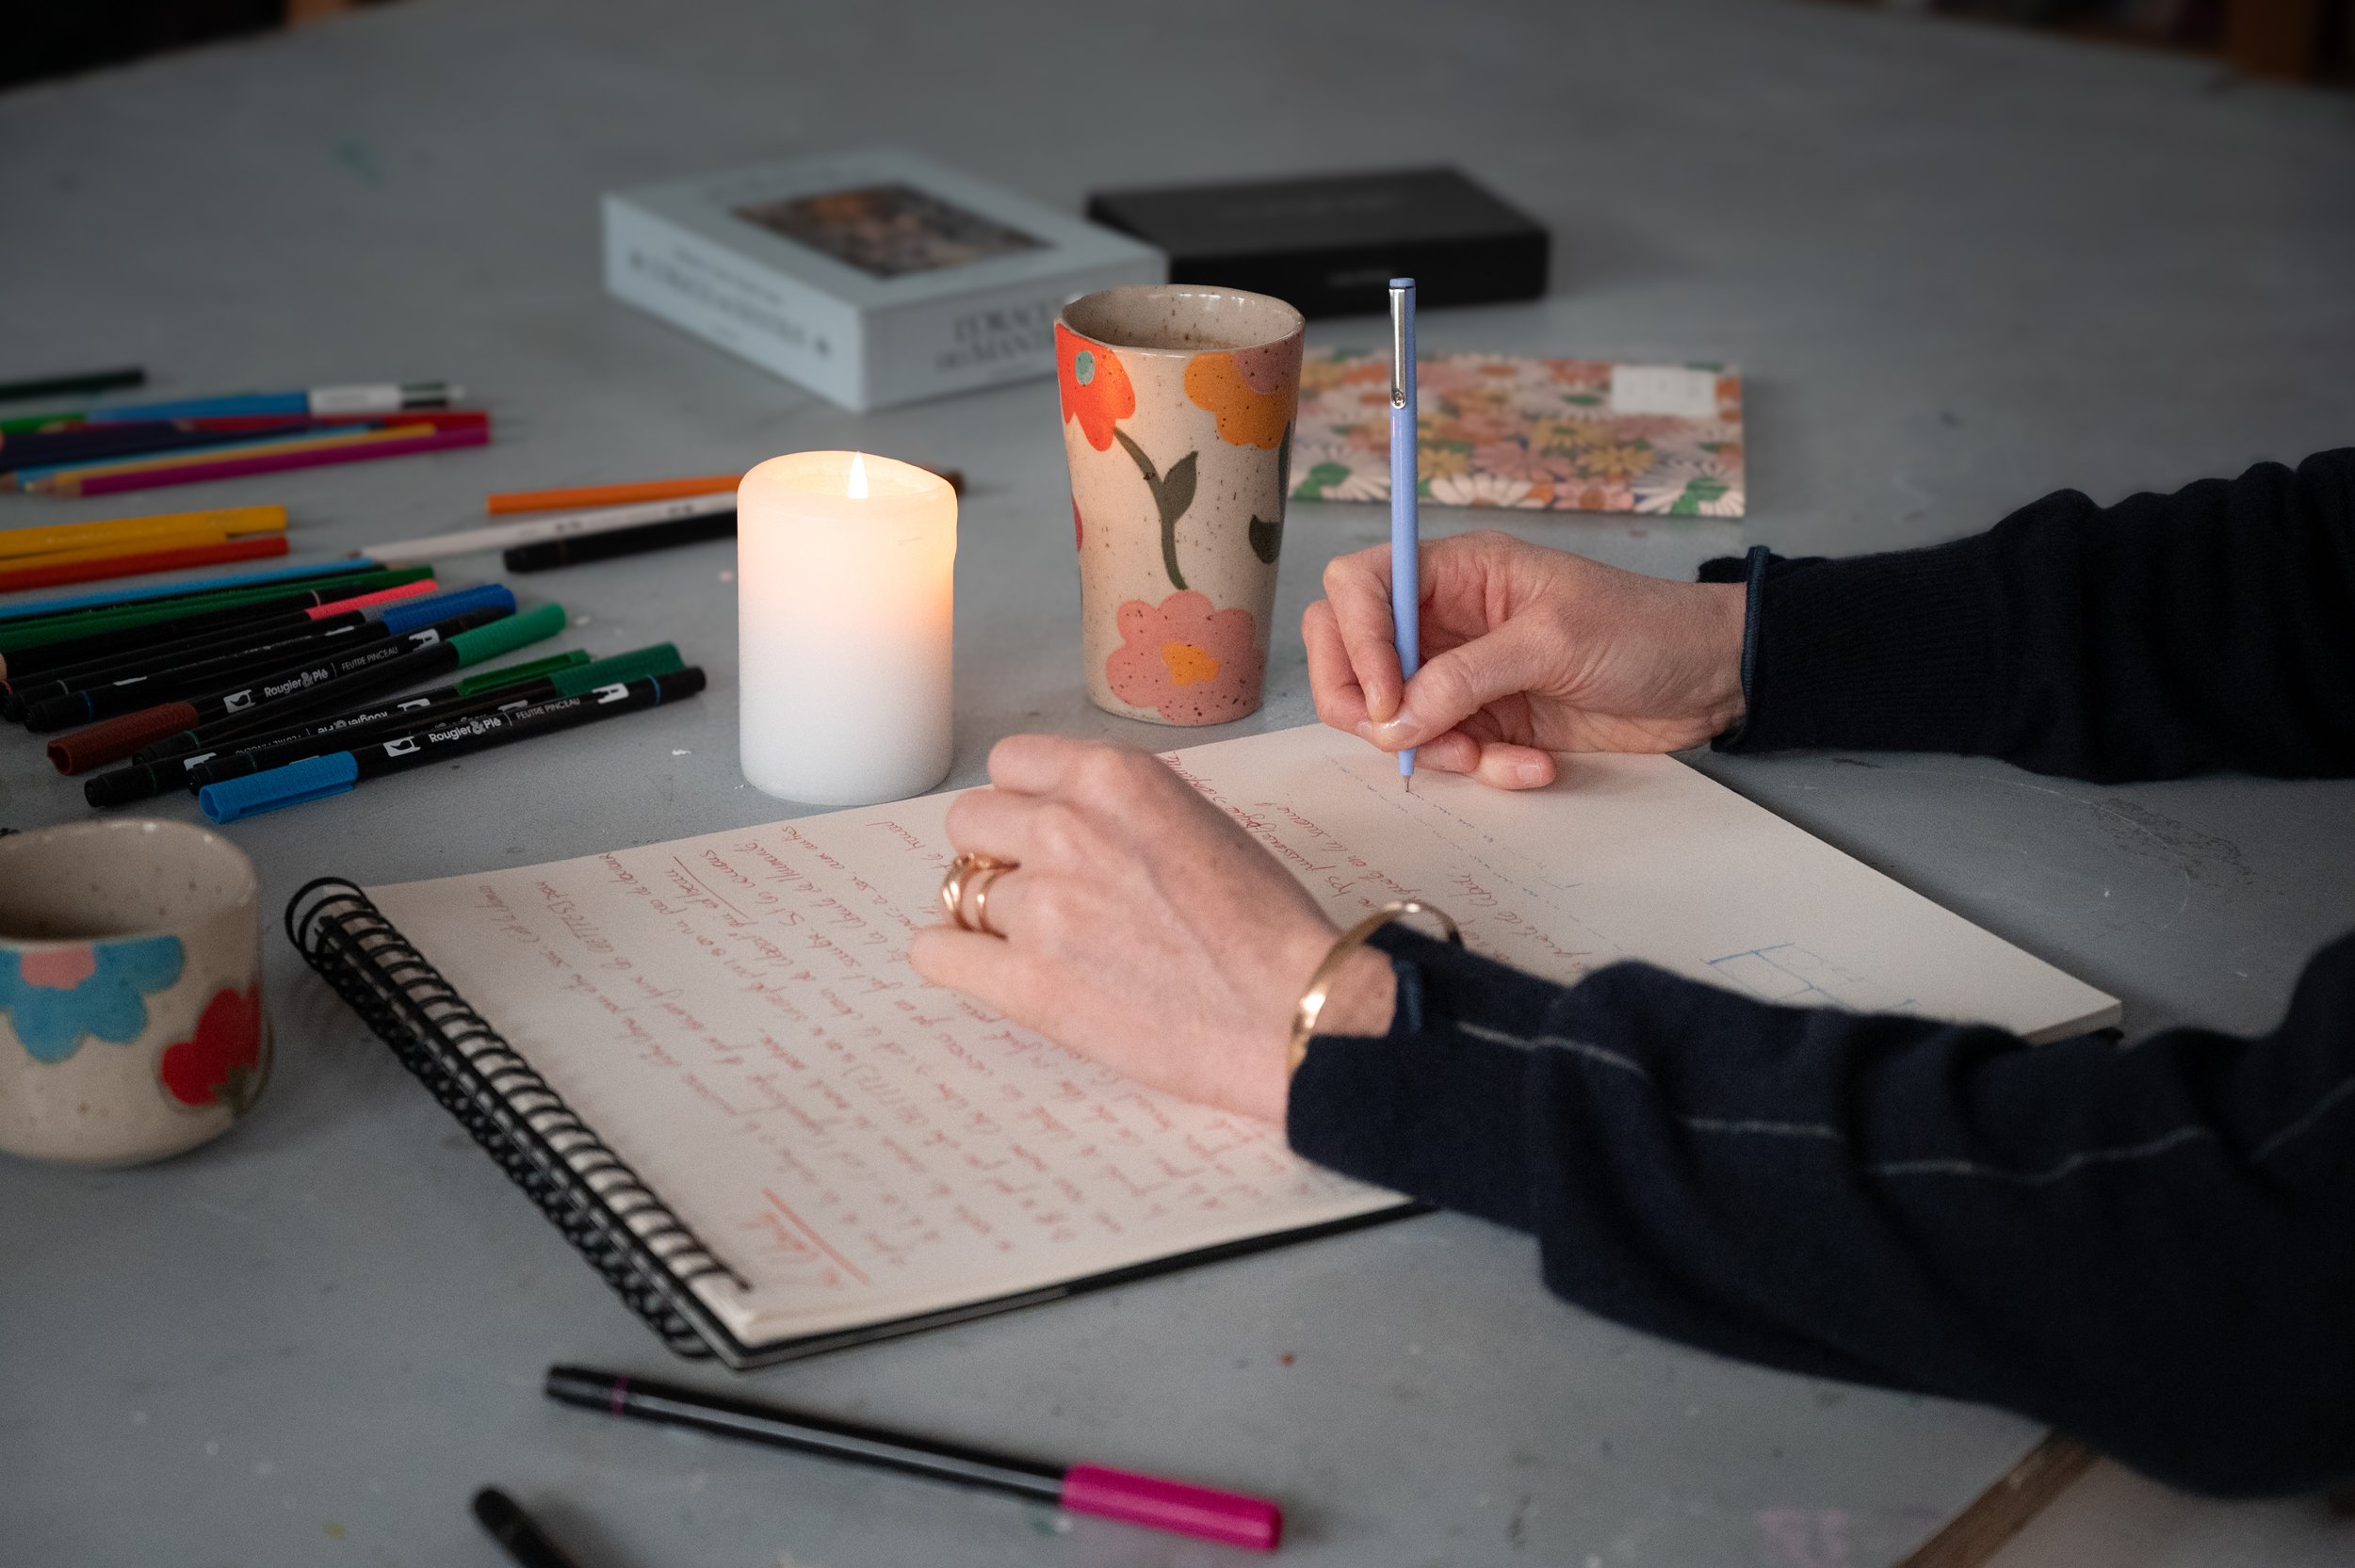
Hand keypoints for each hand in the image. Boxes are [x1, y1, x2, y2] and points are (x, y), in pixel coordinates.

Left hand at [908, 736, 1395, 1123]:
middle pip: (970, 822)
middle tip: (1041, 893)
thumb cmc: (1265, 926)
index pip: (1010, 763)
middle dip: (998, 855)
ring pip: (960, 893)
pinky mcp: (1027, 983)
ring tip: (1052, 949)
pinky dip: (954, 961)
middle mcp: (1067, 829)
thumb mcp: (1196, 820)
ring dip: (995, 919)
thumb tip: (1056, 821)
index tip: (1042, 834)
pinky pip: (935, 954)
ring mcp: (1041, 907)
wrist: (1292, 1011)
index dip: (1023, 802)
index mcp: (1113, 779)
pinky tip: (992, 972)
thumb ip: (1117, 809)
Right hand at [1304, 530, 1747, 788]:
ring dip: (1432, 748)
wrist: (1709, 679)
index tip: (1383, 696)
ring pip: (1392, 716)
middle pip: (1350, 653)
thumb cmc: (1643, 629)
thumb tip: (1392, 716)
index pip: (1358, 586)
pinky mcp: (1487, 721)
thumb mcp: (1554, 641)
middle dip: (1364, 705)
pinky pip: (1450, 752)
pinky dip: (1483, 769)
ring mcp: (1461, 673)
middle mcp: (1444, 618)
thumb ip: (1466, 676)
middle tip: (1402, 740)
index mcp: (1456, 571)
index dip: (1354, 639)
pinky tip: (1533, 765)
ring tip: (1489, 756)